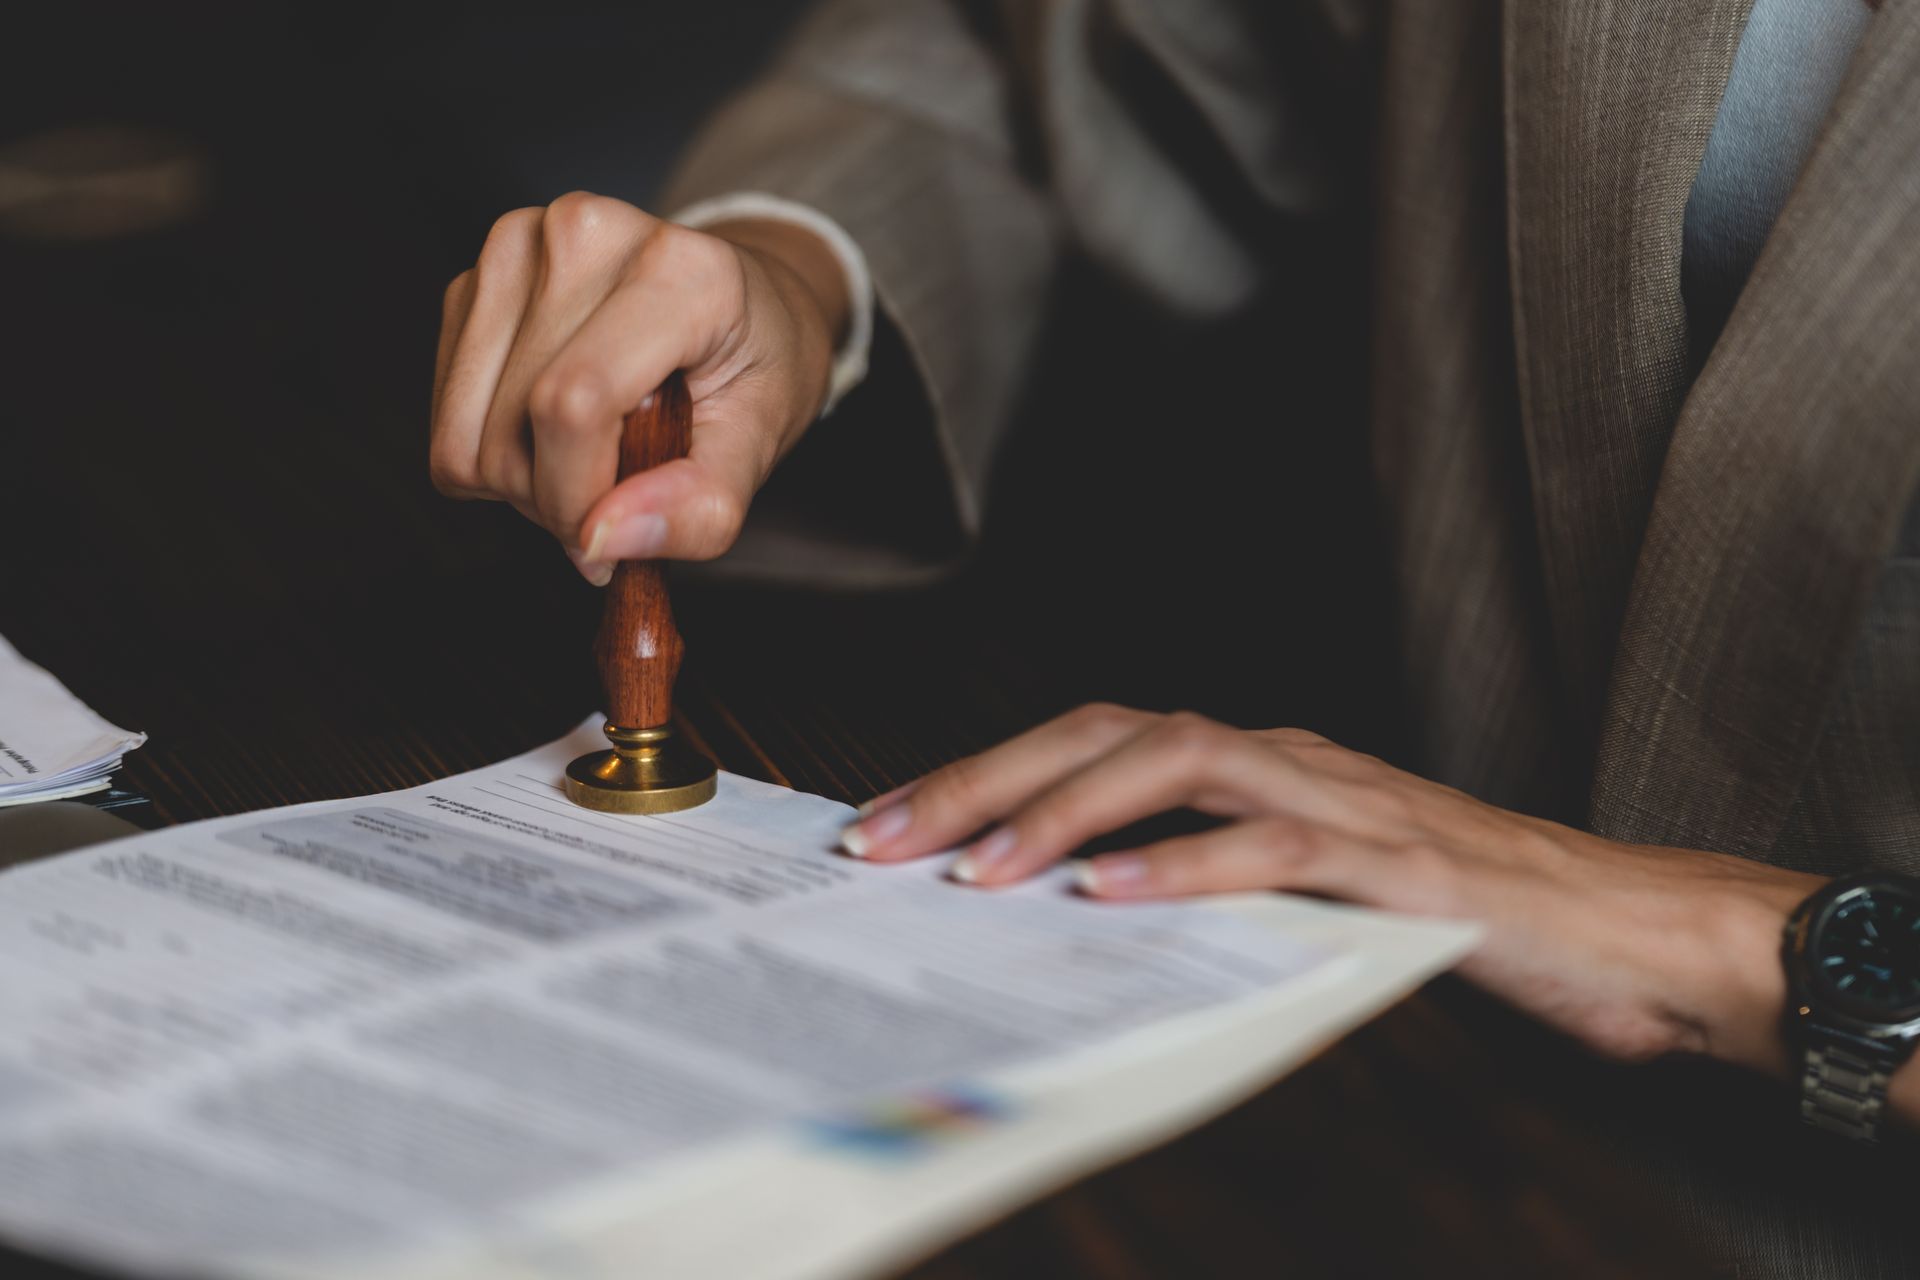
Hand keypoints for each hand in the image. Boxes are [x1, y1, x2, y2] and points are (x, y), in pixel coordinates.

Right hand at [430, 194, 848, 581]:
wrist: (738, 299)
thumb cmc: (754, 363)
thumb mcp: (763, 441)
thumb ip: (702, 505)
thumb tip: (604, 540)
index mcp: (676, 268)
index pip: (573, 404)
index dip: (579, 497)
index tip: (614, 533)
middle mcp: (583, 234)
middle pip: (513, 428)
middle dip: (559, 498)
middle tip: (622, 487)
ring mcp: (516, 247)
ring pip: (464, 434)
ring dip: (522, 480)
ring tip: (595, 453)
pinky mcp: (473, 277)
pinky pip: (449, 417)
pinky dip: (495, 450)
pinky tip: (556, 427)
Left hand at [842, 704, 1822, 1071]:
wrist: (1620, 928)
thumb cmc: (1450, 909)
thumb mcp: (1300, 893)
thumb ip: (1204, 883)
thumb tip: (1075, 913)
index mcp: (1251, 760)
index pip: (1092, 740)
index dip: (984, 772)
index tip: (890, 823)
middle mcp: (1281, 754)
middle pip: (1107, 731)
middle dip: (984, 779)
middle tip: (885, 838)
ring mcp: (1338, 794)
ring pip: (1178, 762)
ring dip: (1064, 809)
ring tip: (976, 868)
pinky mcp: (1395, 857)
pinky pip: (1274, 844)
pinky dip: (1185, 862)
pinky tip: (1110, 892)